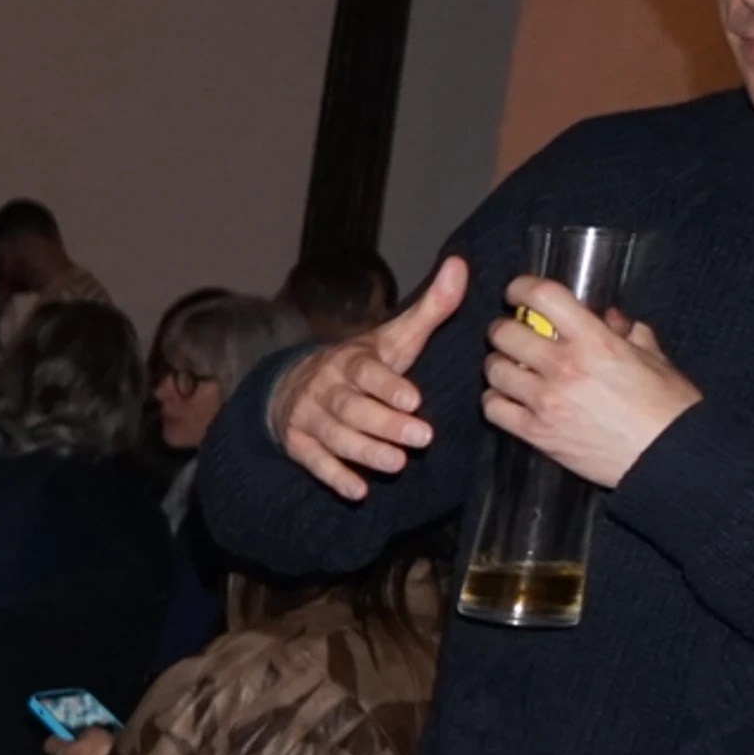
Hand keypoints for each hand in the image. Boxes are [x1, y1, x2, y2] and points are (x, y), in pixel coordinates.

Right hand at [267, 255, 468, 499]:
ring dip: (364, 451)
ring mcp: (309, 418)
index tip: (414, 400)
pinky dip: (334, 477)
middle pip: (352, 409)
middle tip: (422, 438)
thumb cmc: (360, 365)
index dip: (387, 386)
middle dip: (385, 424)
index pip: (367, 373)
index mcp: (351, 361)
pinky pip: (315, 462)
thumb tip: (461, 264)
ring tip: (396, 463)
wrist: (292, 385)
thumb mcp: (393, 337)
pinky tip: (357, 490)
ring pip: (335, 436)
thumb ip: (431, 307)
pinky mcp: (300, 444)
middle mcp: (325, 388)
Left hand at [483, 275, 696, 487]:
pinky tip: (507, 397)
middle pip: (505, 333)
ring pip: (494, 370)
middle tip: (511, 332)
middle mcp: (564, 367)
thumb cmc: (668, 407)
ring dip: (498, 364)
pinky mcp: (536, 432)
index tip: (518, 291)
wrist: (669, 455)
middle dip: (505, 328)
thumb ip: (628, 332)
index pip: (543, 298)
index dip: (522, 288)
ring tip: (510, 366)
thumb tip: (609, 317)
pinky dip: (495, 400)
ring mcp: (546, 401)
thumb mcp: (654, 358)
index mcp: (594, 341)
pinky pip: (494, 409)